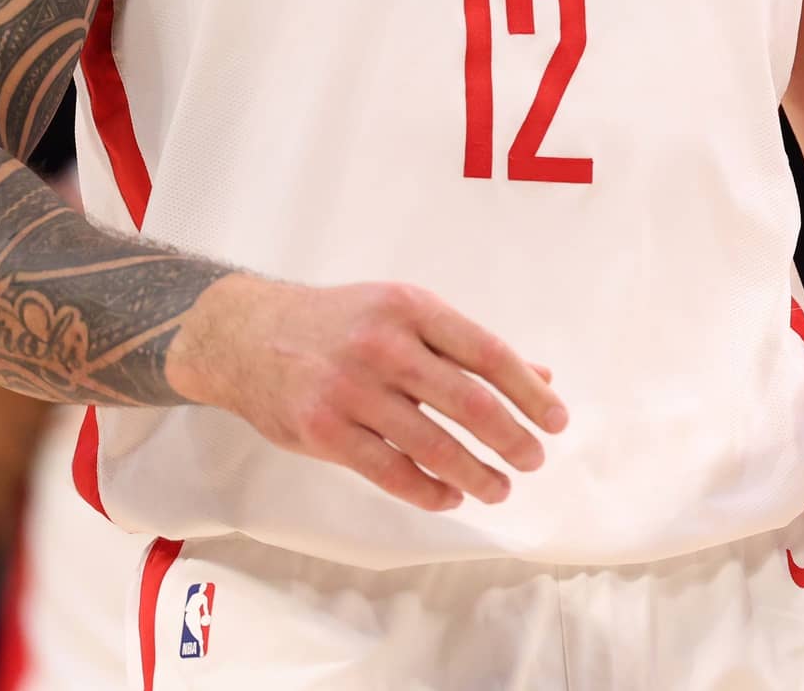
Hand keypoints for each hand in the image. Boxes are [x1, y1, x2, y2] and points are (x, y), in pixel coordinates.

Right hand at [166, 275, 567, 512]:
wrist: (246, 335)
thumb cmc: (339, 323)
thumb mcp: (403, 313)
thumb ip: (466, 346)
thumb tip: (539, 375)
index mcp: (412, 308)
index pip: (488, 354)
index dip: (529, 392)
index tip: (556, 420)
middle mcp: (384, 346)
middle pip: (468, 403)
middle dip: (512, 438)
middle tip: (534, 460)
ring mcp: (351, 390)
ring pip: (432, 444)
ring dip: (477, 473)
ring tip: (499, 487)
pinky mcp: (323, 430)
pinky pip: (390, 471)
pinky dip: (428, 490)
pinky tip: (450, 496)